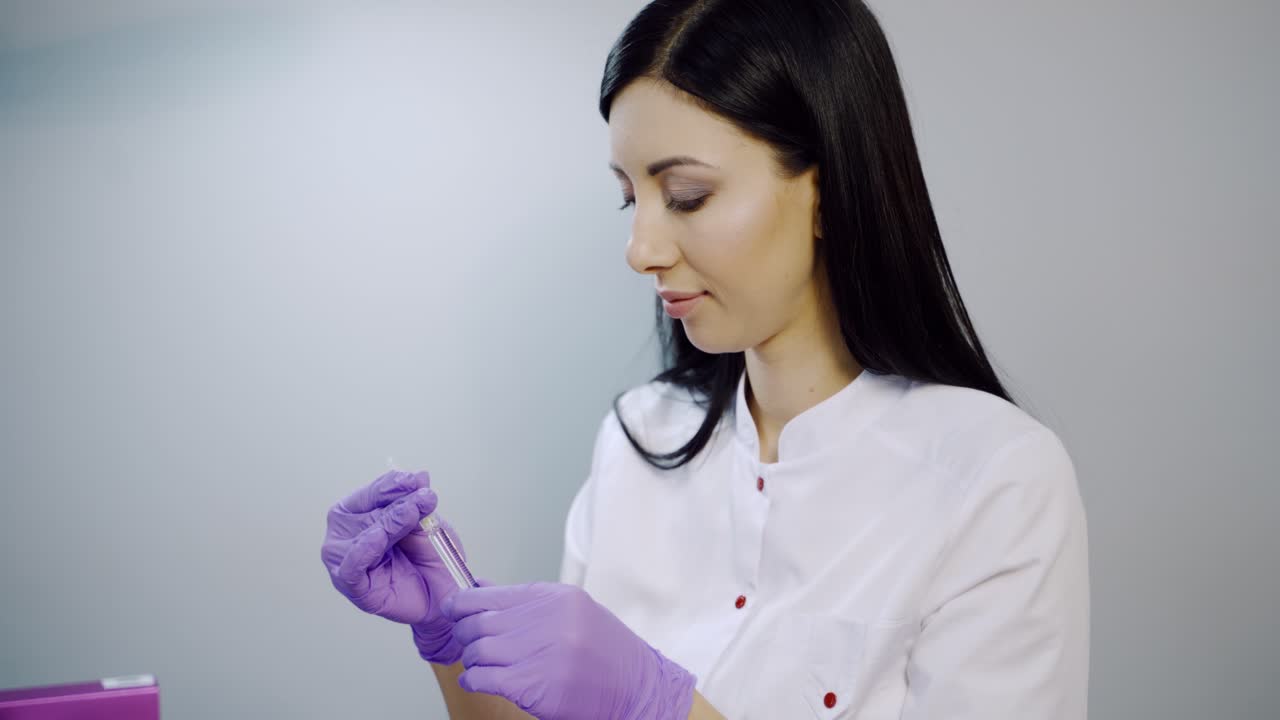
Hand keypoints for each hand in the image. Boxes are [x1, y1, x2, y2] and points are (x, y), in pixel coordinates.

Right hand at [320, 469, 467, 663]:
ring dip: (387, 522)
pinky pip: (351, 567)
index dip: (393, 485)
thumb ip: (417, 503)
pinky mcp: (351, 585)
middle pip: (365, 512)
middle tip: (424, 498)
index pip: (371, 493)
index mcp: (360, 514)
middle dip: (397, 503)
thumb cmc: (430, 557)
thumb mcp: (427, 523)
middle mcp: (346, 534)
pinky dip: (363, 550)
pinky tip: (379, 539)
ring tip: (412, 514)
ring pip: (360, 535)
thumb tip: (419, 476)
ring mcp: (345, 560)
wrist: (445, 592)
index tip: (417, 480)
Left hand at [441, 582, 695, 719]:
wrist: (636, 688)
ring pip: (477, 649)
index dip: (462, 602)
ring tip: (478, 663)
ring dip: (470, 658)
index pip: (490, 593)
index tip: (453, 608)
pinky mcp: (534, 686)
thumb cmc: (605, 652)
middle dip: (465, 632)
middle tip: (467, 640)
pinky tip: (476, 681)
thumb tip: (478, 589)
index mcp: (555, 598)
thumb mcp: (571, 612)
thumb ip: (525, 602)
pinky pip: (483, 677)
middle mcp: (547, 621)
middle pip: (480, 621)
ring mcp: (541, 654)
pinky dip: (472, 679)